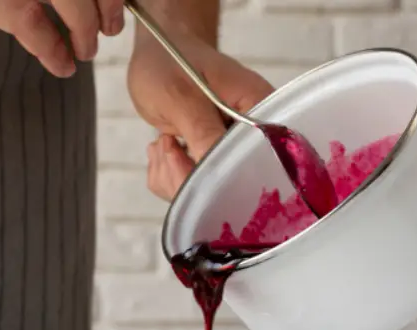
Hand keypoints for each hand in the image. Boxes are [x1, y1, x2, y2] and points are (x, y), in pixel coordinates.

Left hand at [128, 29, 273, 200]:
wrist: (158, 52)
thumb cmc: (171, 60)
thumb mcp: (181, 96)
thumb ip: (202, 131)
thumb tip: (219, 170)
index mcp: (259, 112)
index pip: (253, 161)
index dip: (220, 173)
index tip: (186, 154)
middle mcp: (250, 135)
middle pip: (229, 183)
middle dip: (188, 174)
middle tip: (167, 144)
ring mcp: (228, 149)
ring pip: (204, 190)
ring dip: (172, 173)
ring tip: (163, 142)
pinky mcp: (208, 158)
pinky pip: (188, 186)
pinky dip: (167, 173)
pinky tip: (163, 146)